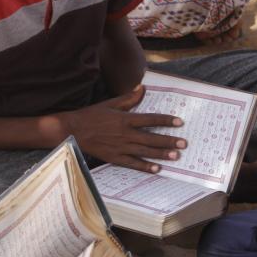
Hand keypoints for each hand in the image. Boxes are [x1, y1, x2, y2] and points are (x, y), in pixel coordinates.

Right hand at [64, 85, 186, 172]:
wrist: (72, 130)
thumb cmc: (91, 115)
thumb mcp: (110, 103)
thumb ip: (129, 98)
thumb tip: (143, 88)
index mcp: (125, 119)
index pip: (150, 119)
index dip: (166, 121)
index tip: (179, 122)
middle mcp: (125, 134)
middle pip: (151, 138)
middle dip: (169, 141)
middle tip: (184, 143)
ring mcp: (120, 147)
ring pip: (145, 151)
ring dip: (161, 154)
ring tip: (176, 156)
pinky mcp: (114, 157)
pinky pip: (132, 163)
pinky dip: (145, 166)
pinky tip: (157, 169)